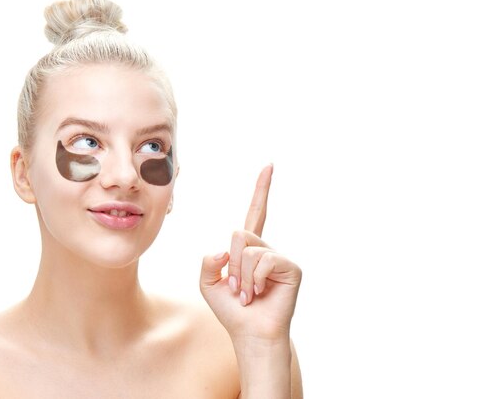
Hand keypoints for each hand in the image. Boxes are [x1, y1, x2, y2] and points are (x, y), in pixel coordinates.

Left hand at [200, 165, 301, 341]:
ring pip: (249, 250)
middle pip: (239, 234)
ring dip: (241, 277)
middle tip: (237, 289)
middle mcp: (265, 248)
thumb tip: (225, 249)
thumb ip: (207, 262)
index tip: (269, 166)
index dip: (262, 190)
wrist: (250, 333)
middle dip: (232, 265)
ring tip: (248, 295)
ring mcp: (279, 257)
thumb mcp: (207, 283)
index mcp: (248, 248)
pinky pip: (265, 260)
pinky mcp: (291, 267)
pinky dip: (255, 280)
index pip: (255, 213)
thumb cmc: (232, 310)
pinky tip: (260, 293)